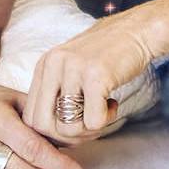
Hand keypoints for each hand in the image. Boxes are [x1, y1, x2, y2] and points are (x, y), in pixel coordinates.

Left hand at [22, 9, 154, 142]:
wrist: (138, 30)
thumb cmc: (107, 54)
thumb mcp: (71, 67)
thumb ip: (56, 92)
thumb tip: (47, 135)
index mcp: (45, 64)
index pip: (30, 116)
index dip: (50, 132)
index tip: (73, 127)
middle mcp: (54, 64)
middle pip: (43, 126)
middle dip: (67, 137)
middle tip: (88, 126)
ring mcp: (74, 69)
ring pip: (67, 128)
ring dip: (88, 130)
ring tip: (102, 111)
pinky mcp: (96, 76)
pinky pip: (93, 122)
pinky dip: (106, 120)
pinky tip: (113, 103)